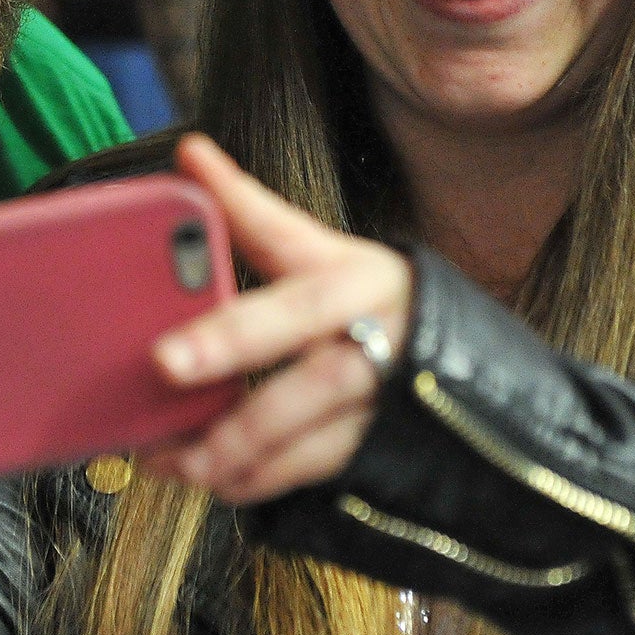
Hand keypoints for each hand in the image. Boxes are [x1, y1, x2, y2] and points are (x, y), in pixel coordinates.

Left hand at [143, 134, 411, 505]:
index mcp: (352, 272)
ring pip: (307, 419)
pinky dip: (257, 480)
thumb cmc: (372, 310)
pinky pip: (313, 468)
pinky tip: (213, 480)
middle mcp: (374, 325)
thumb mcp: (324, 258)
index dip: (239, 200)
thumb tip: (191, 153)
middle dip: (230, 346)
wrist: (468, 382)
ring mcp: (384, 392)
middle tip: (165, 362)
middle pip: (302, 331)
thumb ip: (253, 216)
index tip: (193, 164)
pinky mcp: (382, 448)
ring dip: (231, 444)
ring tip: (171, 455)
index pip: (288, 230)